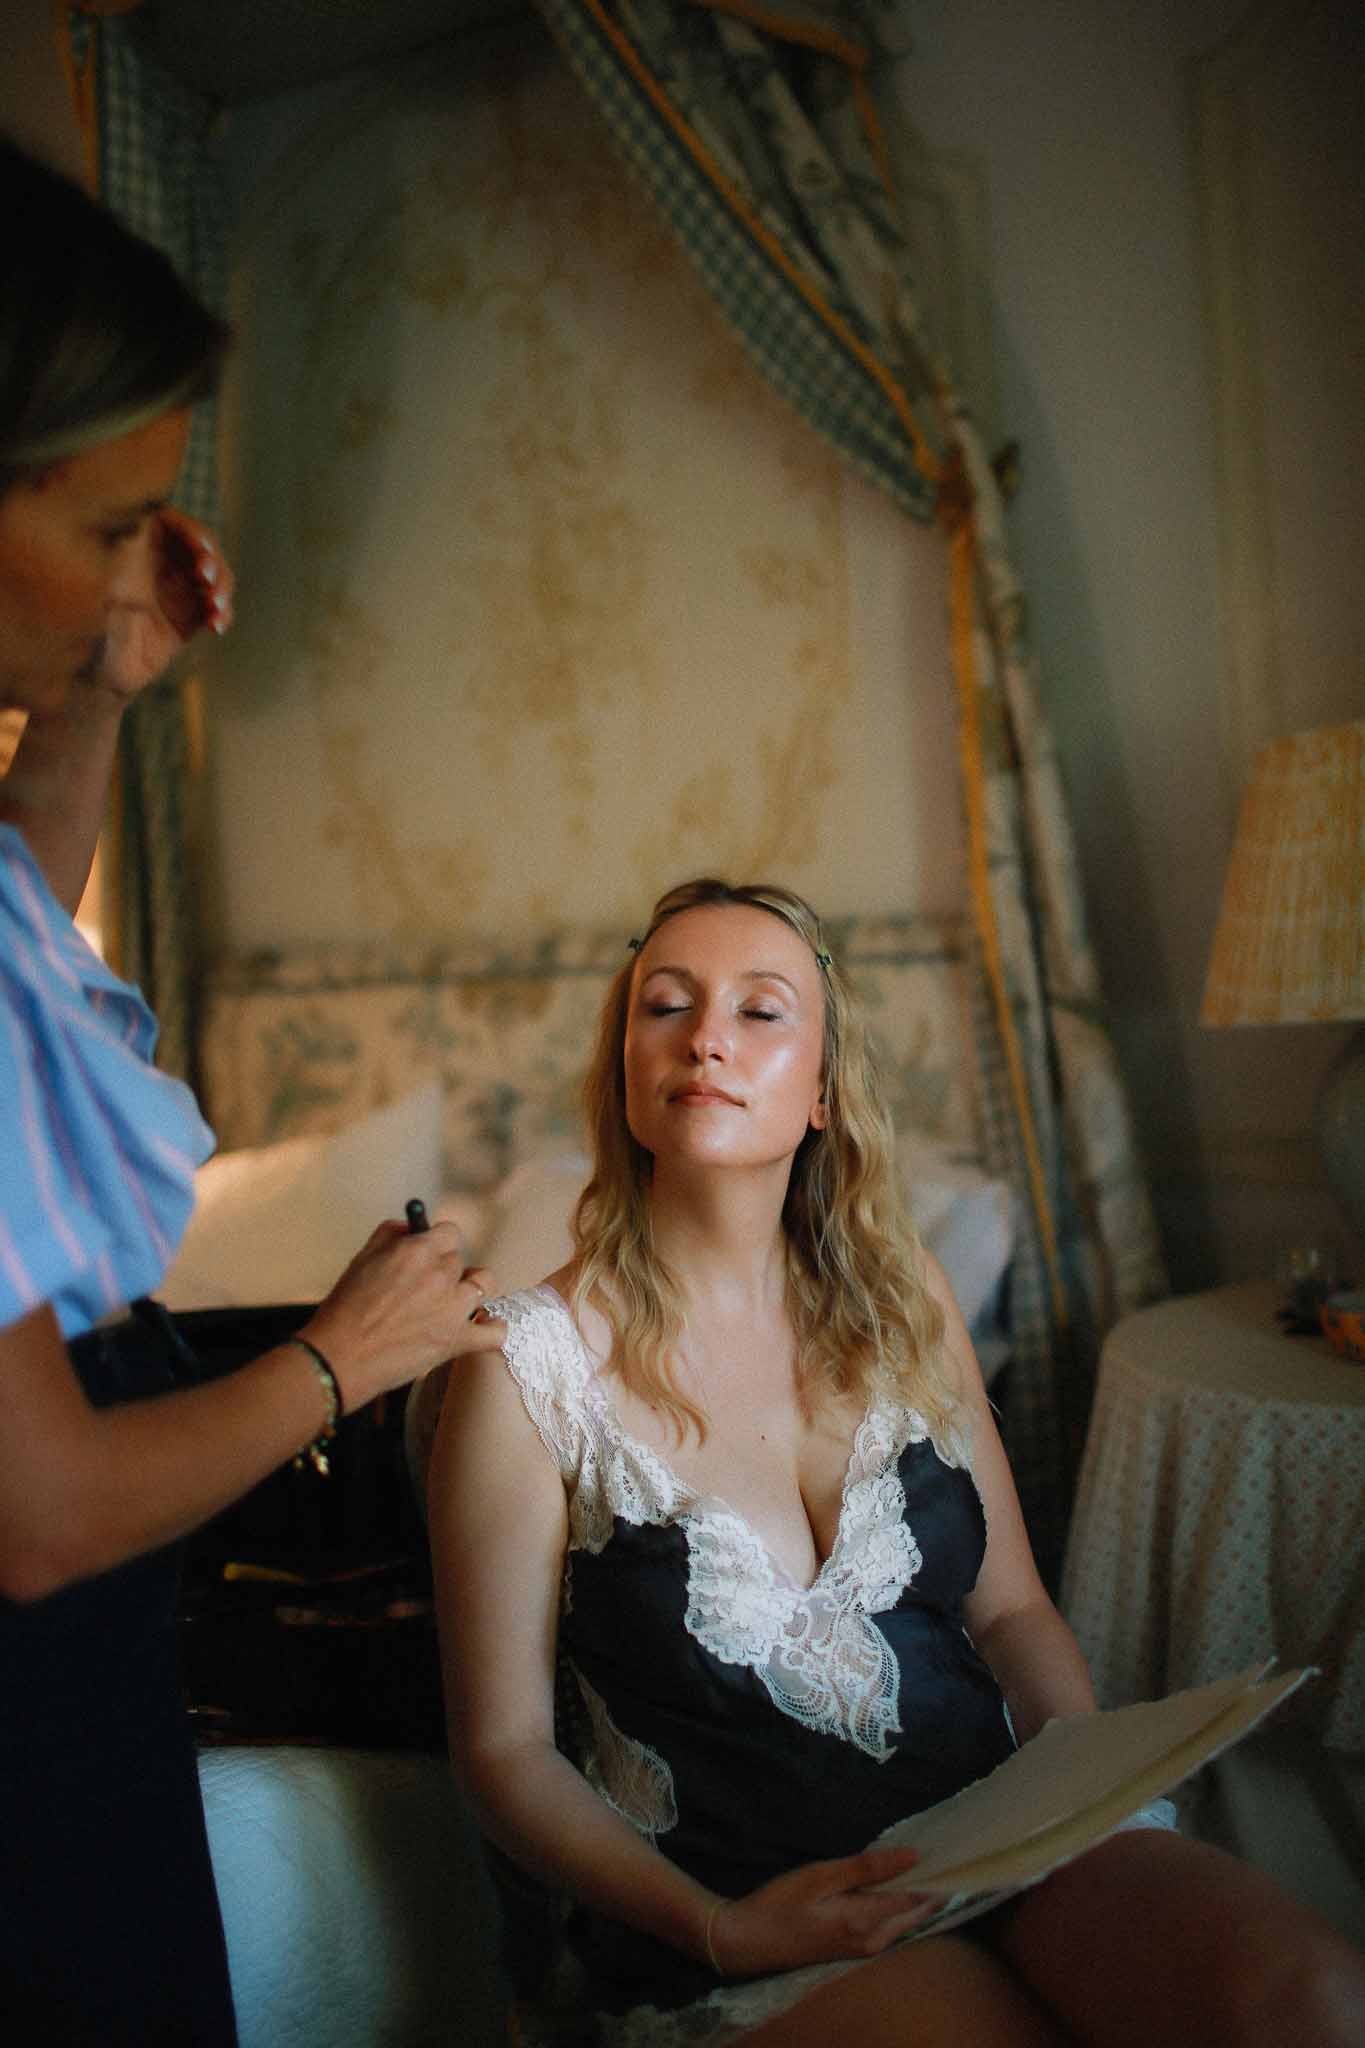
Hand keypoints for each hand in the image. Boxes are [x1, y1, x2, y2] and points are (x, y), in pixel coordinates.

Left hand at [98, 508, 233, 698]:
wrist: (102, 673)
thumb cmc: (93, 627)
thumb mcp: (105, 587)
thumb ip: (124, 553)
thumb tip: (144, 523)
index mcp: (138, 547)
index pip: (173, 524)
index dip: (192, 532)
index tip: (201, 549)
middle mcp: (161, 563)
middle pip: (201, 549)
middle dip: (213, 562)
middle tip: (208, 580)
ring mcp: (178, 589)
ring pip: (214, 578)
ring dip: (223, 589)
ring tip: (217, 607)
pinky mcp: (191, 616)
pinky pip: (216, 608)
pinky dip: (222, 614)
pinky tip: (217, 626)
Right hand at [298, 1218, 506, 1412]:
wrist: (339, 1358)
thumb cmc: (345, 1309)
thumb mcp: (362, 1257)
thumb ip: (391, 1233)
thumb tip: (412, 1226)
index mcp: (417, 1251)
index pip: (450, 1233)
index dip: (439, 1244)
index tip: (430, 1255)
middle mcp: (440, 1275)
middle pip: (460, 1262)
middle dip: (444, 1273)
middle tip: (422, 1291)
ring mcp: (453, 1309)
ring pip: (483, 1286)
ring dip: (467, 1294)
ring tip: (449, 1306)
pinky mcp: (457, 1341)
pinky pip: (495, 1332)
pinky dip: (492, 1329)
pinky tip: (481, 1327)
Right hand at [706, 1847, 935, 1977]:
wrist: (749, 1941)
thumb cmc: (782, 1904)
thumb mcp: (821, 1877)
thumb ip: (867, 1868)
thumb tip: (914, 1855)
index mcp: (867, 1922)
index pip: (918, 1899)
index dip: (940, 1876)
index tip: (956, 1850)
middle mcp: (874, 1941)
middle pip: (916, 1912)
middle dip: (933, 1885)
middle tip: (948, 1850)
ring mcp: (865, 1948)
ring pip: (904, 1920)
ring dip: (917, 1894)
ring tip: (927, 1860)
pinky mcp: (854, 1947)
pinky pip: (890, 1924)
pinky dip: (899, 1903)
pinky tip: (897, 1882)